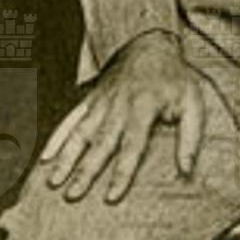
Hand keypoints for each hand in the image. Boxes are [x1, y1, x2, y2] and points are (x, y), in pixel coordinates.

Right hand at [40, 33, 204, 202]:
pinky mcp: (90, 99)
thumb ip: (191, 137)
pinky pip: (70, 119)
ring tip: (53, 181)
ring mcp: (101, 101)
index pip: (132, 144)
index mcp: (143, 106)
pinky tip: (46, 157)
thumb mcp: (193, 103)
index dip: (122, 172)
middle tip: (72, 195)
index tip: (111, 196)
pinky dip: (57, 137)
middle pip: (100, 142)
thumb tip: (187, 170)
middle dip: (85, 170)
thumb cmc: (174, 78)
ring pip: (80, 132)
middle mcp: (118, 105)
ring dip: (66, 157)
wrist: (151, 43)